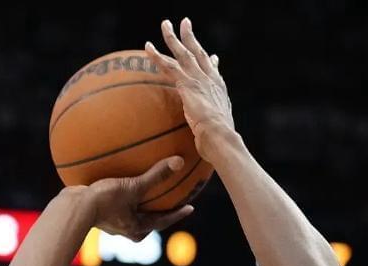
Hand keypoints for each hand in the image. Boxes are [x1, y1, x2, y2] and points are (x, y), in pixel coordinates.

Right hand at [78, 156, 194, 240]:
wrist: (73, 208)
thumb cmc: (104, 201)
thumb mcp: (133, 187)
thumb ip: (155, 175)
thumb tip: (178, 162)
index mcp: (138, 229)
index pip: (164, 220)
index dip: (178, 212)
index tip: (190, 207)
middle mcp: (127, 230)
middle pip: (150, 221)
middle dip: (159, 211)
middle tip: (170, 202)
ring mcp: (113, 224)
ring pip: (133, 214)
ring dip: (141, 205)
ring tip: (146, 193)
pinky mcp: (101, 215)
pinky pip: (119, 205)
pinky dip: (124, 196)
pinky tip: (120, 184)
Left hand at [145, 18, 234, 159]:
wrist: (220, 137)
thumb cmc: (220, 141)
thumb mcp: (220, 131)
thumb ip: (215, 128)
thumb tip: (213, 140)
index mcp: (220, 90)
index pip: (214, 71)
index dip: (211, 62)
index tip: (212, 56)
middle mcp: (210, 79)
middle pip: (199, 53)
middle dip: (191, 37)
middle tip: (185, 23)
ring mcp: (199, 79)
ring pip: (183, 53)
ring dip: (173, 38)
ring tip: (165, 25)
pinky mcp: (186, 84)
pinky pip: (168, 65)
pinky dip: (157, 55)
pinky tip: (147, 47)